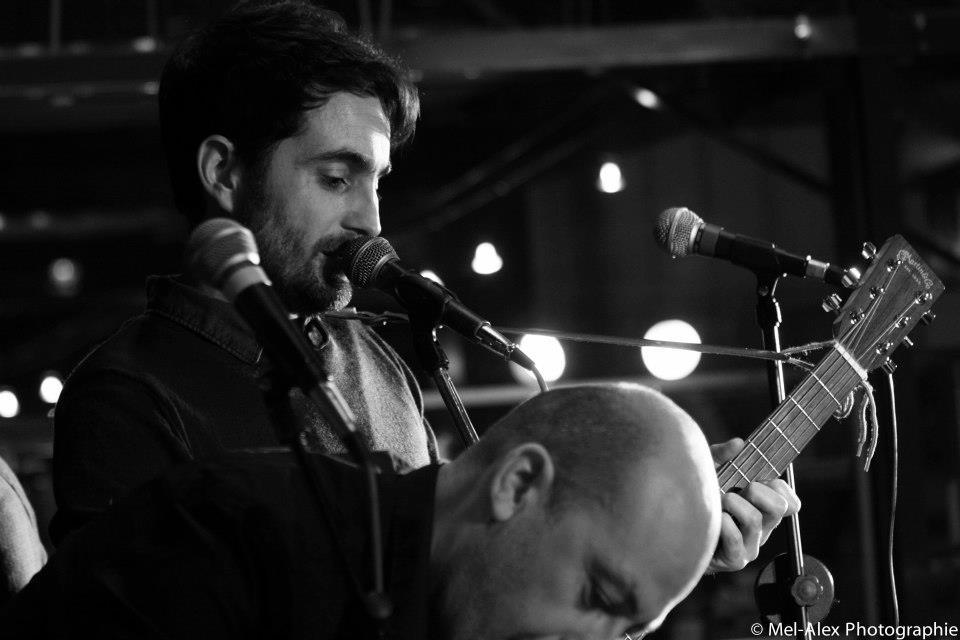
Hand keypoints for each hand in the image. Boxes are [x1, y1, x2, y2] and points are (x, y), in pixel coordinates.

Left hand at [706, 438, 800, 572]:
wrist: (677, 531)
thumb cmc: (699, 500)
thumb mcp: (709, 472)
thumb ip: (723, 455)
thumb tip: (738, 443)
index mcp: (763, 511)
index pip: (791, 504)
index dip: (780, 487)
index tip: (761, 478)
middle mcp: (762, 529)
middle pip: (779, 507)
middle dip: (757, 490)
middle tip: (737, 489)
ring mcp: (751, 546)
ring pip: (755, 519)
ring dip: (733, 503)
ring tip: (719, 501)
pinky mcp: (735, 559)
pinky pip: (734, 537)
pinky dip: (721, 523)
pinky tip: (713, 518)